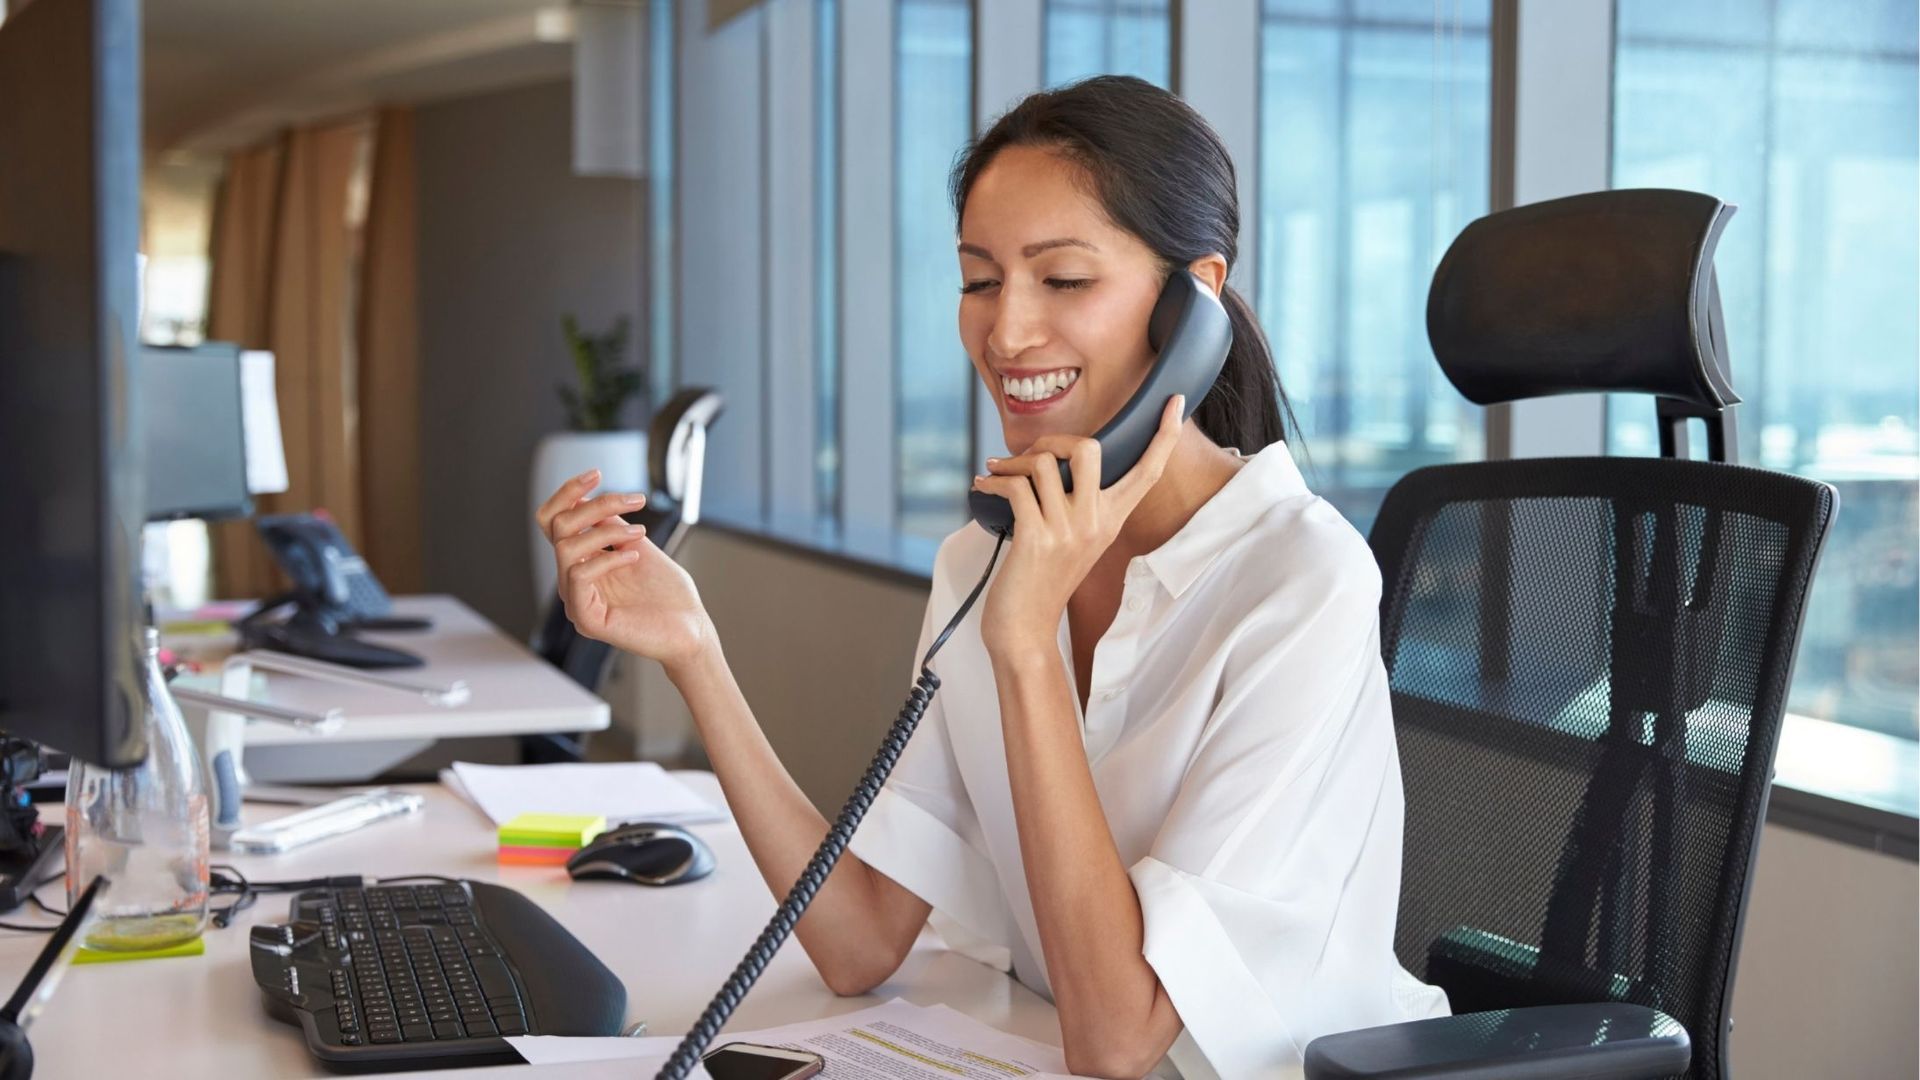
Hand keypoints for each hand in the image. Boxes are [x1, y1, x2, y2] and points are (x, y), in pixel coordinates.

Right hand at [534, 469, 713, 671]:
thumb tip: (586, 497)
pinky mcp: (588, 619)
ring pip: (566, 548)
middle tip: (636, 501)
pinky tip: (634, 556)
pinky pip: (579, 576)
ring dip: (606, 531)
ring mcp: (577, 601)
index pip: (554, 521)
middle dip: (596, 504)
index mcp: (582, 561)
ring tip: (640, 533)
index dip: (568, 493)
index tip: (597, 474)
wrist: (691, 629)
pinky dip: (608, 558)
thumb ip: (609, 524)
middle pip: (558, 527)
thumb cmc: (669, 593)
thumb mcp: (636, 544)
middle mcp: (573, 580)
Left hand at [970, 395, 1184, 656]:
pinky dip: (993, 480)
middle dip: (1054, 440)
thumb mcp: (1074, 541)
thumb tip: (1055, 459)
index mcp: (1111, 520)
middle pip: (1092, 449)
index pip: (1147, 472)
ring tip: (998, 471)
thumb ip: (1077, 504)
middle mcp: (1095, 522)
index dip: (1163, 435)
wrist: (1024, 630)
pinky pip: (1016, 486)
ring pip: (1046, 463)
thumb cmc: (1042, 582)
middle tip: (1031, 455)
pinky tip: (982, 485)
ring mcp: (1067, 531)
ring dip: (1013, 461)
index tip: (1174, 402)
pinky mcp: (1036, 538)